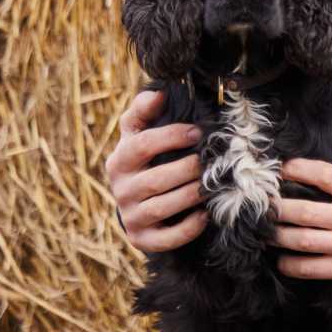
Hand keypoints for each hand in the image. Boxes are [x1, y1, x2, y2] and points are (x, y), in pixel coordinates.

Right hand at [106, 89, 207, 252]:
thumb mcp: (139, 131)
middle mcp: (120, 189)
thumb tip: (158, 92)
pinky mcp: (141, 239)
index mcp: (120, 159)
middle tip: (211, 161)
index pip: (142, 145)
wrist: (136, 200)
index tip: (198, 132)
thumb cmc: (144, 158)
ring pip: (162, 207)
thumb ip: (144, 109)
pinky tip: (205, 215)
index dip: (171, 136)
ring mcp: (130, 216)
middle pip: (155, 179)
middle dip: (188, 169)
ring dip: (191, 195)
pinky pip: (165, 239)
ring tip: (211, 185)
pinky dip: (188, 228)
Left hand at [272, 146, 331, 310]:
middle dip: (277, 207)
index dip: (297, 168)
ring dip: (277, 236)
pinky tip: (282, 261)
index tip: (282, 168)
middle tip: (262, 204)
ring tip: (264, 231)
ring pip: (300, 240)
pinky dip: (291, 265)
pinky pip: (310, 269)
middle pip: (302, 210)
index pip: (322, 174)